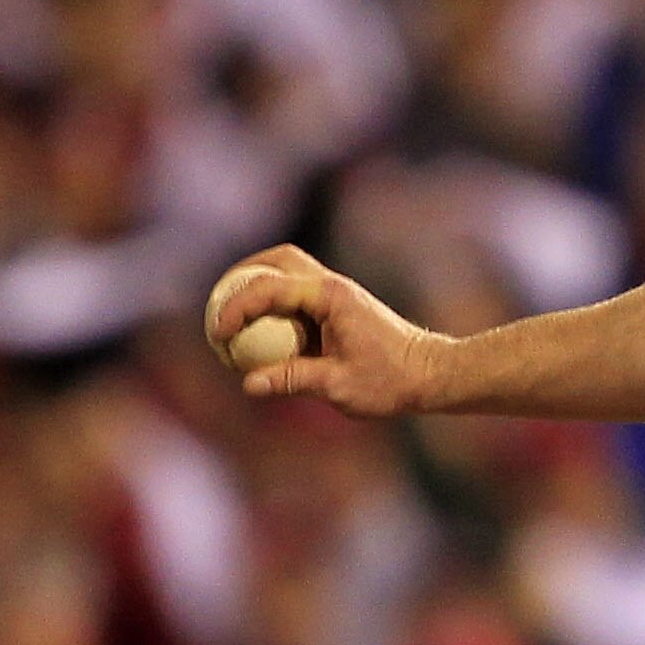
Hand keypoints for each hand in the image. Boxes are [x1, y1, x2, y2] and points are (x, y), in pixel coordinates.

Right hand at [204, 247, 450, 418]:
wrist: (429, 373)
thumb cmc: (390, 381)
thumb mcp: (338, 386)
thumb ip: (292, 380)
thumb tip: (248, 384)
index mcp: (330, 296)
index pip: (269, 288)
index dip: (236, 308)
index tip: (217, 335)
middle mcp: (332, 284)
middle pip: (276, 259)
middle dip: (240, 276)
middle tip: (215, 303)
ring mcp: (336, 290)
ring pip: (286, 267)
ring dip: (255, 280)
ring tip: (229, 307)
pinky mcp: (338, 302)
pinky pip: (296, 288)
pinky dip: (272, 297)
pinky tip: (257, 323)